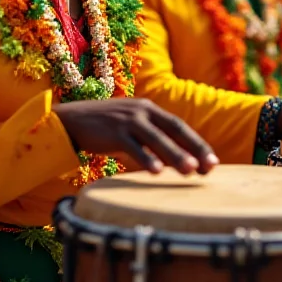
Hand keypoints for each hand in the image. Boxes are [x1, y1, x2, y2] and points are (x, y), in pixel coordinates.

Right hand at [55, 99, 217, 175]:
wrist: (68, 120)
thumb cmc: (104, 129)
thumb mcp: (132, 128)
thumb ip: (152, 138)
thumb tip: (177, 160)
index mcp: (150, 109)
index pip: (180, 126)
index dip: (198, 144)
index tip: (213, 162)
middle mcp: (143, 111)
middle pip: (175, 128)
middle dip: (195, 148)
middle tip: (210, 167)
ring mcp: (128, 120)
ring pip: (157, 138)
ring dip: (175, 155)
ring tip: (190, 171)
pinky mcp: (112, 132)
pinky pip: (133, 147)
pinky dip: (146, 158)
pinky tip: (157, 172)